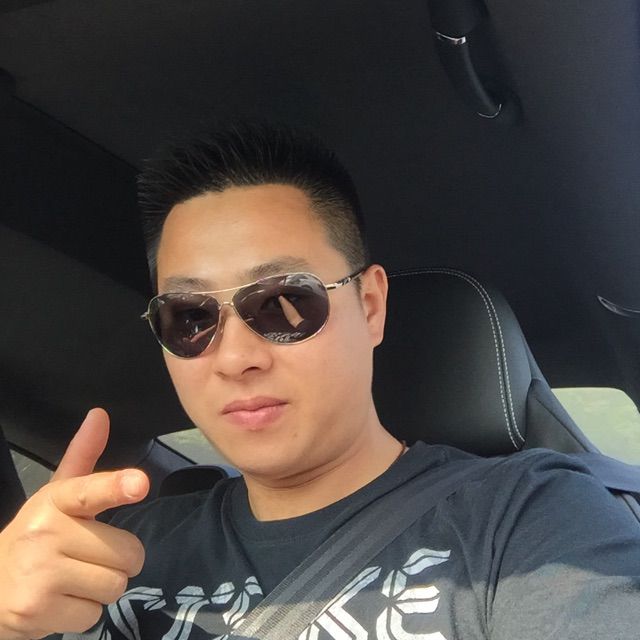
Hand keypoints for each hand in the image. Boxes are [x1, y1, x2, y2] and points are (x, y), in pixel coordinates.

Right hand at [0, 408, 148, 638]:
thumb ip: (84, 458)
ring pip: (115, 586)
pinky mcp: (36, 611)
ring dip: (101, 589)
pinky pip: (94, 615)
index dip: (117, 486)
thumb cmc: (37, 537)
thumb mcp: (57, 497)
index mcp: (55, 500)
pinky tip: (59, 603)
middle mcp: (45, 533)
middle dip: (117, 561)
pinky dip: (83, 614)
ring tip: (72, 581)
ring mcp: (39, 574)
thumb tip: (100, 413)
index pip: (89, 490)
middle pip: (128, 553)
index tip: (139, 483)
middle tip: (86, 559)